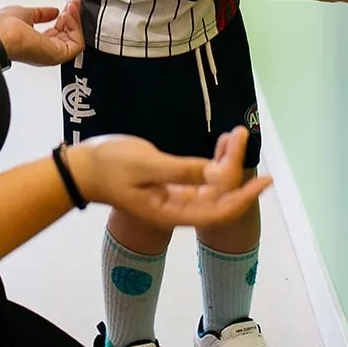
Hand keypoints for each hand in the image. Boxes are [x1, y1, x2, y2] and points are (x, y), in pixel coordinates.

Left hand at [0, 0, 83, 66]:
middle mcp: (44, 51)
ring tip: (71, 7)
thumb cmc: (3, 27)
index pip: (57, 32)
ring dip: (75, 20)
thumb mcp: (26, 13)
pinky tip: (69, 15)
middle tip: (72, 3)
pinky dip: (76, 28)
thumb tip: (53, 11)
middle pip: (68, 36)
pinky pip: (77, 44)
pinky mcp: (57, 55)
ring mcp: (51, 54)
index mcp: (34, 43)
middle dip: (72, 17)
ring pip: (75, 39)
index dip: (63, 17)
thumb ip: (41, 13)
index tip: (67, 4)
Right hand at [66, 127, 271, 227]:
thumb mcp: (147, 165)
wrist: (82, 169)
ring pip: (212, 185)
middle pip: (220, 195)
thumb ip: (183, 170)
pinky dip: (213, 161)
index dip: (245, 195)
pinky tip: (220, 144)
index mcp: (173, 211)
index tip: (265, 179)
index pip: (220, 209)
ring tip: (236, 135)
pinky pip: (200, 177)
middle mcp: (178, 208)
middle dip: (237, 168)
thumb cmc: (110, 166)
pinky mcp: (169, 184)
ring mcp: (174, 197)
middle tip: (242, 136)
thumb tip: (218, 173)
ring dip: (226, 162)